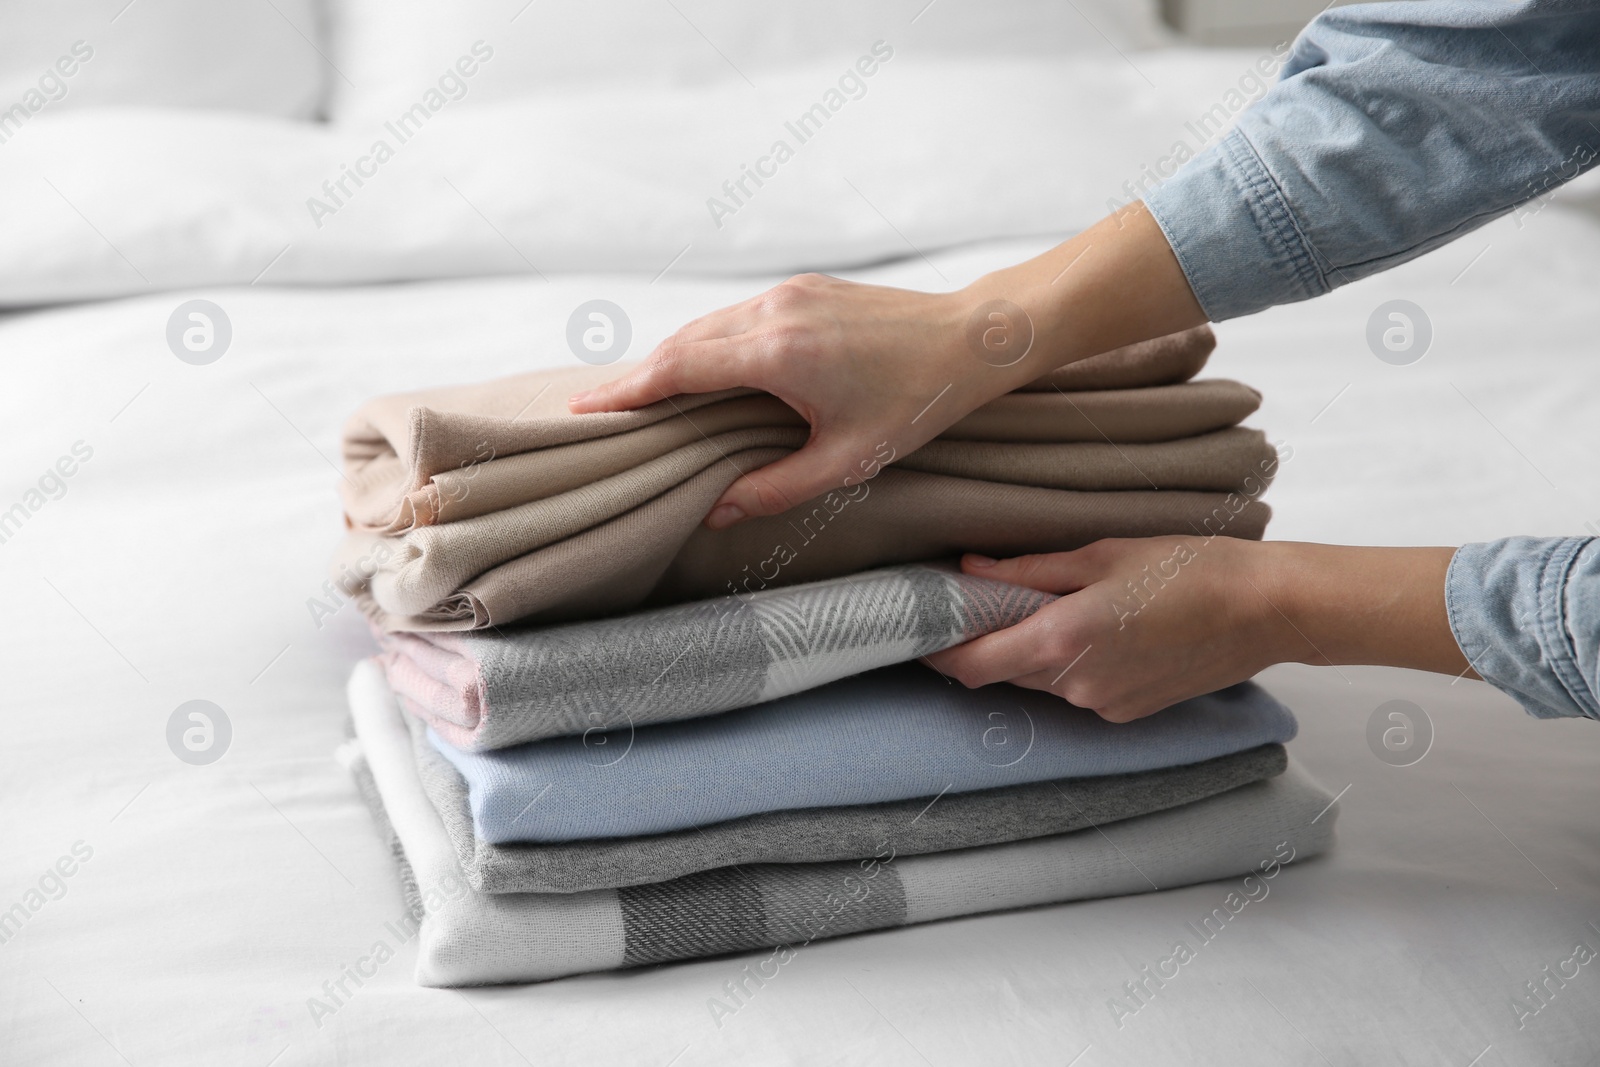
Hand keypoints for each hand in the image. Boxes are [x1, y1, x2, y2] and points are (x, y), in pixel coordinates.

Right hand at [568, 272, 994, 528]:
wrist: (972, 337)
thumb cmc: (917, 403)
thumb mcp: (848, 460)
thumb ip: (776, 488)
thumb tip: (716, 513)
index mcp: (779, 353)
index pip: (678, 368)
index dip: (627, 390)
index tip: (584, 408)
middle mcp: (774, 312)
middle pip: (682, 343)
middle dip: (638, 377)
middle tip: (601, 412)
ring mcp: (788, 294)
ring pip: (707, 326)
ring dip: (672, 359)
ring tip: (644, 398)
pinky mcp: (803, 289)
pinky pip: (735, 318)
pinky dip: (707, 344)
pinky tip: (702, 372)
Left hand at [925, 539, 1471, 721]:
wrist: (1269, 609)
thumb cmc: (1191, 569)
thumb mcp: (1101, 556)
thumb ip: (1028, 572)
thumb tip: (969, 571)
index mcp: (1063, 642)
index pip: (970, 666)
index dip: (935, 653)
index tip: (914, 629)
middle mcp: (1077, 686)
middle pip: (1000, 674)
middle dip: (980, 644)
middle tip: (968, 604)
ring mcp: (1104, 705)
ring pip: (1038, 681)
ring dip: (1024, 651)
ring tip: (1035, 606)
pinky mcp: (1128, 711)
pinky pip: (1076, 689)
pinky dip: (1065, 663)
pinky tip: (1088, 627)